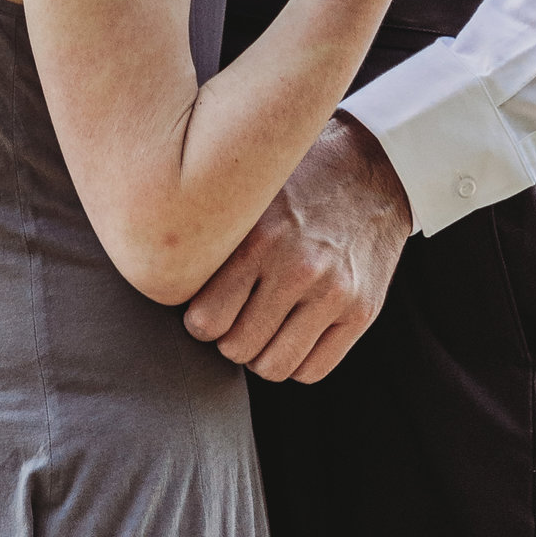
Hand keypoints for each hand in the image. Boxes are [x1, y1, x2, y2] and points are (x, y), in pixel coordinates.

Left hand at [179, 112, 410, 385]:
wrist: (375, 166)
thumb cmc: (297, 176)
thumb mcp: (250, 186)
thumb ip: (214, 228)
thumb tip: (159, 267)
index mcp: (260, 235)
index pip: (206, 321)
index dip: (199, 320)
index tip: (203, 307)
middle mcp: (298, 267)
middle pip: (237, 349)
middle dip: (228, 338)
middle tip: (234, 316)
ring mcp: (334, 293)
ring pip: (274, 367)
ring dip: (261, 353)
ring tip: (261, 324)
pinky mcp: (361, 312)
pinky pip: (313, 369)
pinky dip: (296, 360)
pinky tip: (291, 331)